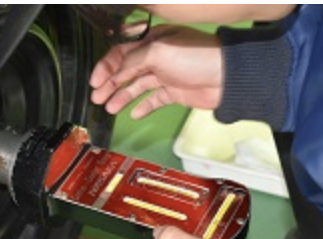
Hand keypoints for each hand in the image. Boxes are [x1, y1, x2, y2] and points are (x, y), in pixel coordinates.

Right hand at [89, 25, 223, 118]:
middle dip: (109, 84)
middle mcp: (157, 57)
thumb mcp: (159, 52)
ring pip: (137, 86)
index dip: (106, 67)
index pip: (121, 53)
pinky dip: (143, 106)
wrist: (227, 77)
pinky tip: (133, 113)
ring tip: (109, 108)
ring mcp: (166, 75)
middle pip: (126, 71)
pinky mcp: (175, 92)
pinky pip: (154, 99)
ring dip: (122, 97)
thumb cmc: (197, 57)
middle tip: (97, 97)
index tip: (95, 81)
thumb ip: (134, 61)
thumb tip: (117, 72)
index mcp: (152, 41)